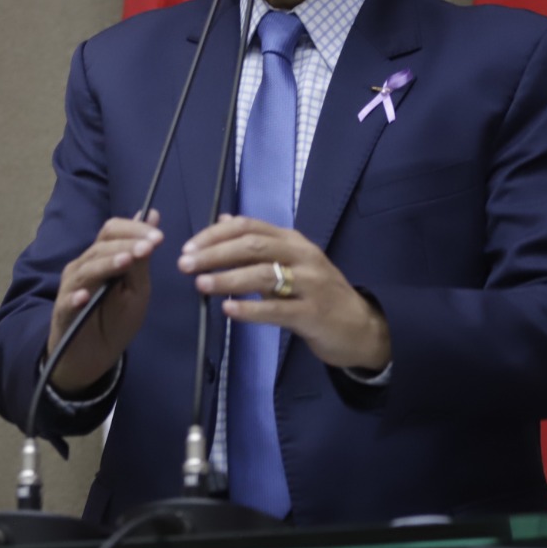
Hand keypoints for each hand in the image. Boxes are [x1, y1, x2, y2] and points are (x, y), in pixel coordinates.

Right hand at [46, 212, 162, 393]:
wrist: (93, 356)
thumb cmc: (115, 320)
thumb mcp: (137, 288)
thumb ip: (142, 256)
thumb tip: (151, 215)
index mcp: (102, 257)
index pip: (112, 231)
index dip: (134, 230)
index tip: (159, 238)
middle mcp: (84, 266)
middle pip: (101, 245)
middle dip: (127, 244)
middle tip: (149, 247)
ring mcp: (71, 288)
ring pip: (87, 269)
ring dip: (108, 264)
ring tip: (127, 261)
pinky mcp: (63, 312)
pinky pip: (67, 301)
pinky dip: (75, 298)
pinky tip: (85, 297)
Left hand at [178, 215, 390, 370]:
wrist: (361, 327)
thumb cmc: (319, 294)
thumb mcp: (292, 262)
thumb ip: (260, 243)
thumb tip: (224, 220)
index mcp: (293, 241)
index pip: (250, 227)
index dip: (215, 235)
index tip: (188, 247)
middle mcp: (302, 256)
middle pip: (253, 246)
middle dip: (214, 253)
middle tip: (185, 264)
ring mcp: (310, 284)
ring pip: (263, 275)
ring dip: (227, 278)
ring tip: (200, 284)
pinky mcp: (312, 314)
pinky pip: (277, 309)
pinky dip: (250, 309)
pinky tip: (228, 310)